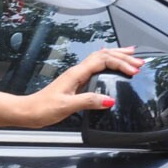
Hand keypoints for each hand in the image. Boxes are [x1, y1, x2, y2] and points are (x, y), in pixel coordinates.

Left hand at [22, 45, 142, 127]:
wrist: (27, 111)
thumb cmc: (42, 108)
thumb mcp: (67, 106)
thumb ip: (88, 101)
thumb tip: (109, 100)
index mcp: (76, 74)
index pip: (103, 61)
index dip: (121, 63)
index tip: (134, 70)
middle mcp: (76, 72)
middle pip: (103, 56)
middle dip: (122, 56)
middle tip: (139, 61)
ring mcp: (75, 76)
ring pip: (99, 59)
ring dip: (116, 57)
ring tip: (130, 56)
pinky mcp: (74, 82)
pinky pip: (94, 67)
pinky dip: (106, 64)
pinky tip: (109, 66)